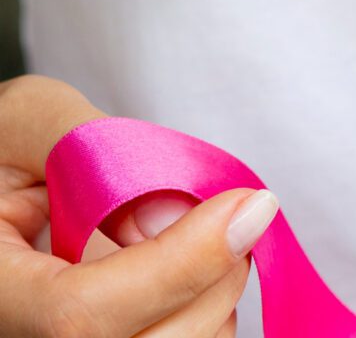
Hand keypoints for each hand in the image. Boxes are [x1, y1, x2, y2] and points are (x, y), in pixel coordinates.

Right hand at [0, 75, 277, 336]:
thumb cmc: (3, 149)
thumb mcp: (30, 120)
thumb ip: (96, 152)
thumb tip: (171, 213)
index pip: (80, 312)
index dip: (180, 262)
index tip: (251, 205)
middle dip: (211, 279)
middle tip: (238, 212)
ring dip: (214, 298)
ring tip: (207, 233)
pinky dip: (204, 315)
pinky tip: (193, 268)